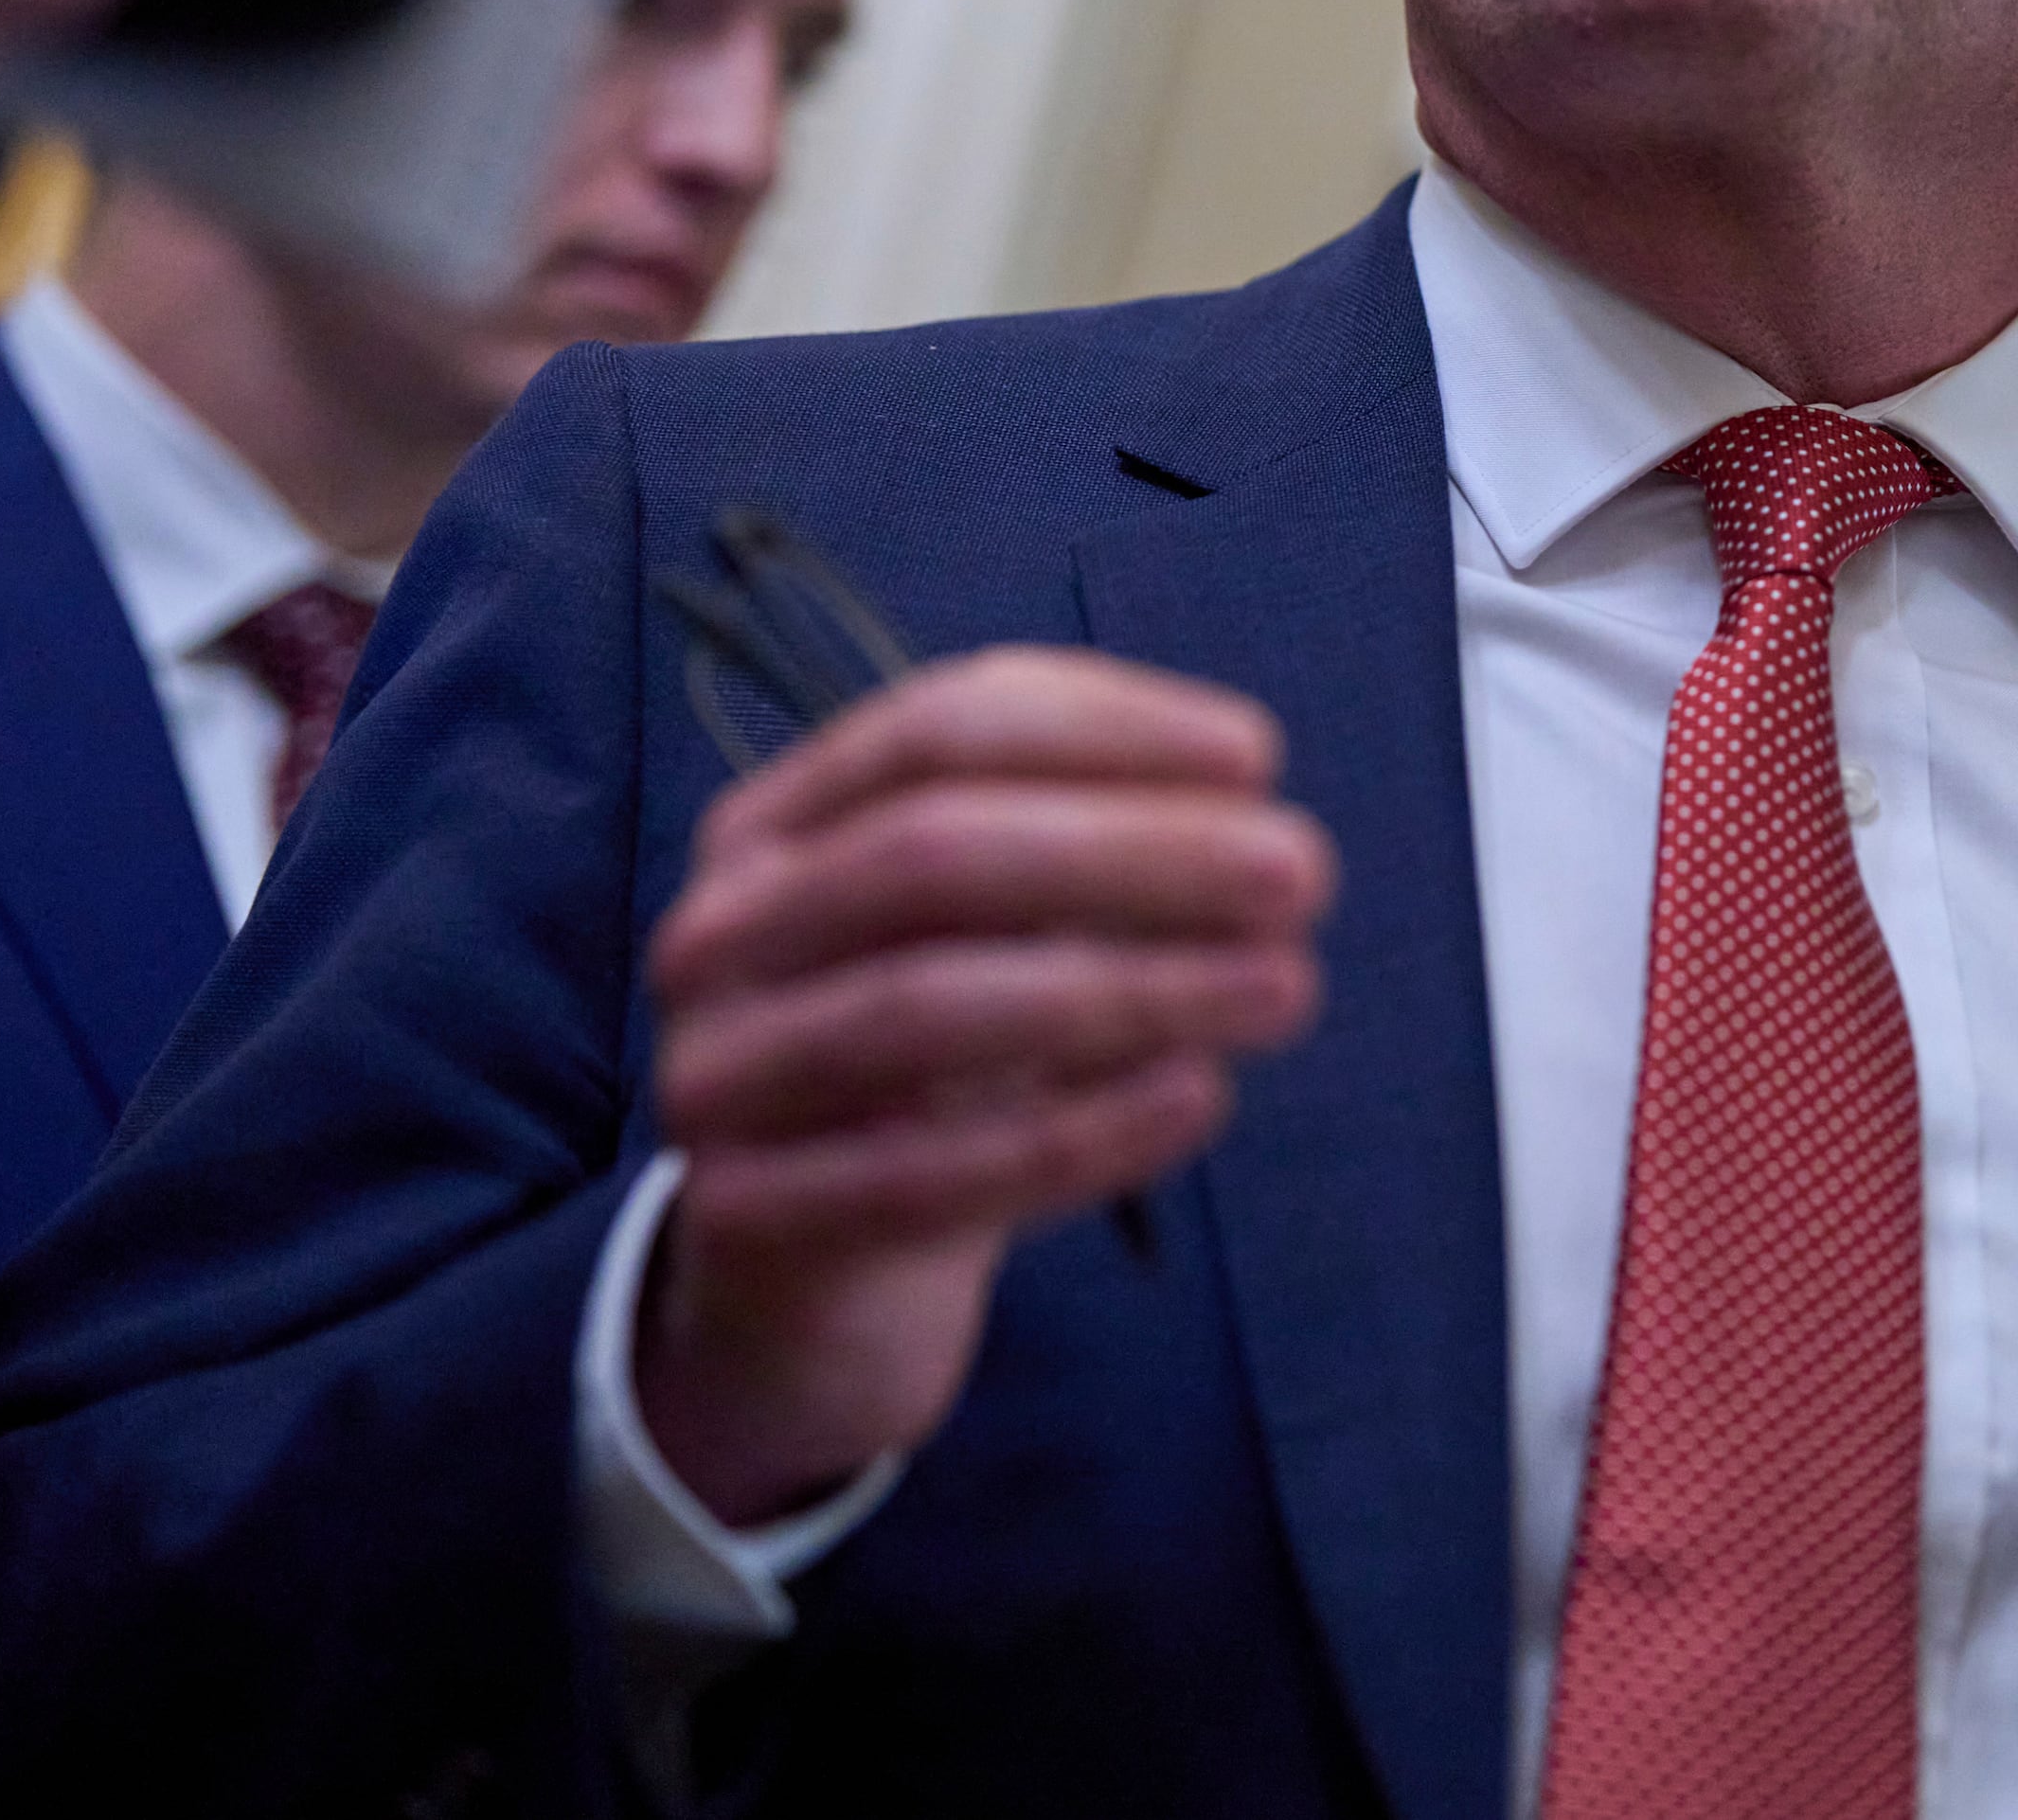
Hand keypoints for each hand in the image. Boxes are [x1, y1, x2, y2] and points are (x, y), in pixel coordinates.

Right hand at [635, 650, 1329, 1526]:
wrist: (810, 1291)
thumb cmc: (933, 1077)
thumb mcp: (992, 943)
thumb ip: (1087, 860)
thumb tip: (1253, 815)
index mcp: (778, 824)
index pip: (940, 727)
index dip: (1105, 730)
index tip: (1261, 759)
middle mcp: (723, 932)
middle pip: (931, 855)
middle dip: (1134, 852)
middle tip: (1302, 873)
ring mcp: (715, 1078)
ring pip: (925, 1009)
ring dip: (1128, 988)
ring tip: (1285, 985)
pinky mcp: (746, 1223)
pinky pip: (922, 1176)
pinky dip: (1077, 1131)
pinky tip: (1199, 1096)